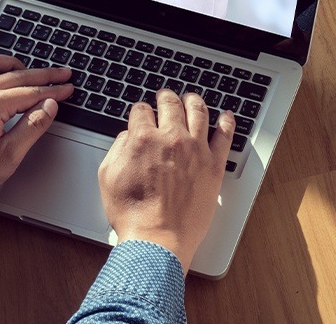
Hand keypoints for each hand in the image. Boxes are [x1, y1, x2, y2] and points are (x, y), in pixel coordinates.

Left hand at [0, 54, 72, 198]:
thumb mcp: (6, 158)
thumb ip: (31, 128)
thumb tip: (50, 106)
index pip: (32, 92)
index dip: (54, 90)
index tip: (68, 88)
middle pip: (18, 76)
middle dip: (45, 74)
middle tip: (63, 73)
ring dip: (15, 64)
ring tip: (30, 68)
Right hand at [98, 89, 235, 272]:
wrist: (157, 240)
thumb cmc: (133, 214)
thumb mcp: (108, 177)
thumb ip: (117, 148)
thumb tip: (127, 135)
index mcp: (143, 138)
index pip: (142, 110)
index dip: (140, 110)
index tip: (142, 113)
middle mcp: (171, 138)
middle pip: (170, 104)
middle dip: (165, 97)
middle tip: (165, 97)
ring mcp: (196, 149)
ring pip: (198, 111)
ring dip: (193, 100)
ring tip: (191, 98)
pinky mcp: (213, 164)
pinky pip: (225, 136)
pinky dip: (226, 122)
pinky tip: (226, 115)